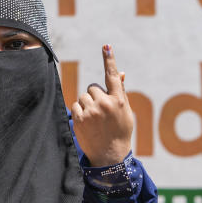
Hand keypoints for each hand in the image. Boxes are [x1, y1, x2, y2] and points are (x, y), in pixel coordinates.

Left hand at [70, 45, 133, 167]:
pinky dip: (79, 112)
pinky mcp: (80, 119)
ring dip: (86, 104)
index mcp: (119, 101)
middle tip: (101, 112)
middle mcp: (105, 104)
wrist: (110, 156)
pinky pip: (75, 106)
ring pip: (83, 97)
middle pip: (92, 88)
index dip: (109, 60)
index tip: (106, 46)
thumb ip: (121, 92)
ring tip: (94, 119)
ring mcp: (92, 111)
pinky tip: (87, 123)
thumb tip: (120, 73)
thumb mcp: (126, 112)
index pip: (113, 76)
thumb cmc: (120, 132)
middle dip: (95, 96)